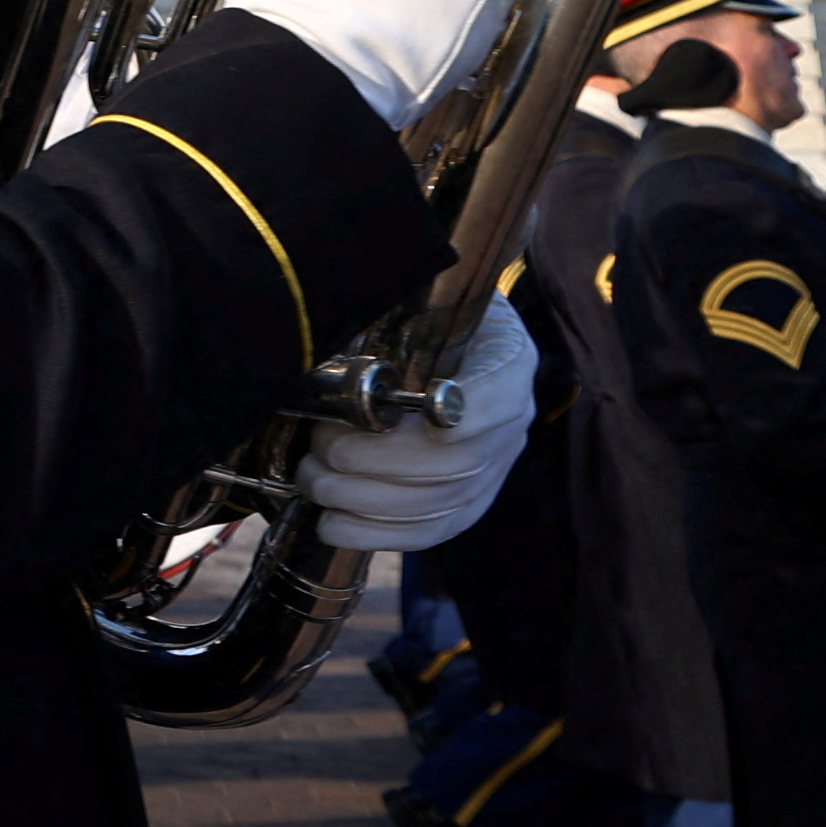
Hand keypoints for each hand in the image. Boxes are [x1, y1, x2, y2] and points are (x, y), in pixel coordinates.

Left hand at [290, 294, 534, 546]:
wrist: (443, 336)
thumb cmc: (422, 309)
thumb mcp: (417, 291)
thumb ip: (393, 307)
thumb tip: (334, 326)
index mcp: (507, 359)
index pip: (496, 398)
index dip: (451, 418)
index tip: (390, 416)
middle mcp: (512, 419)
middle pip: (455, 462)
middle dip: (376, 463)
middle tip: (321, 449)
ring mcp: (495, 465)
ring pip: (439, 502)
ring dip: (364, 499)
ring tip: (313, 479)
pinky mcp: (470, 499)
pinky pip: (433, 529)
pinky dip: (377, 534)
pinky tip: (332, 525)